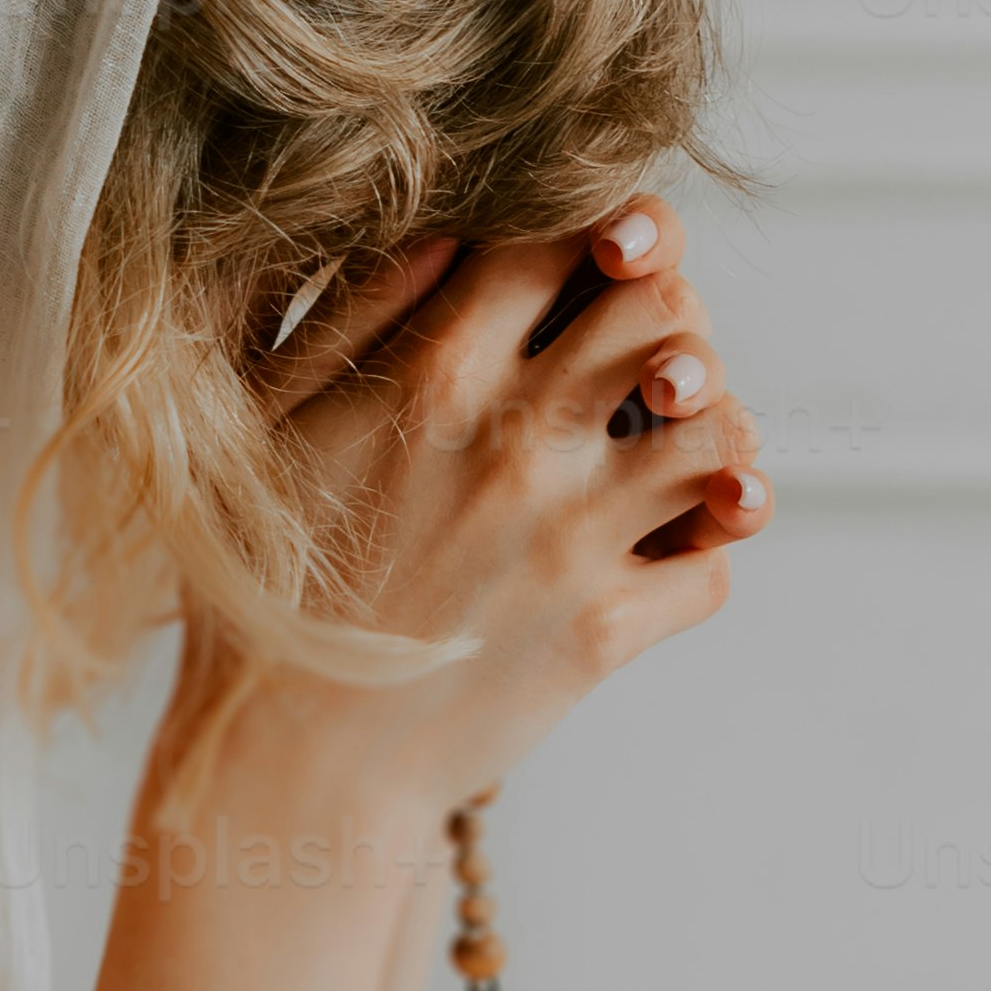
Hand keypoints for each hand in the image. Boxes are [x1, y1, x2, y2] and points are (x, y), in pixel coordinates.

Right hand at [227, 197, 765, 805]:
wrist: (287, 764)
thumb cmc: (269, 584)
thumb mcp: (270, 420)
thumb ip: (351, 310)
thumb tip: (440, 226)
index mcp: (433, 371)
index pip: (565, 237)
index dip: (600, 230)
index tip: (596, 259)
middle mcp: (516, 440)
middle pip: (666, 311)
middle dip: (671, 314)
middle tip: (642, 351)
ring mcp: (570, 537)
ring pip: (721, 430)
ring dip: (711, 429)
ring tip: (670, 445)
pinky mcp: (604, 630)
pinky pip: (713, 563)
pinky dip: (700, 552)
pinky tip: (660, 546)